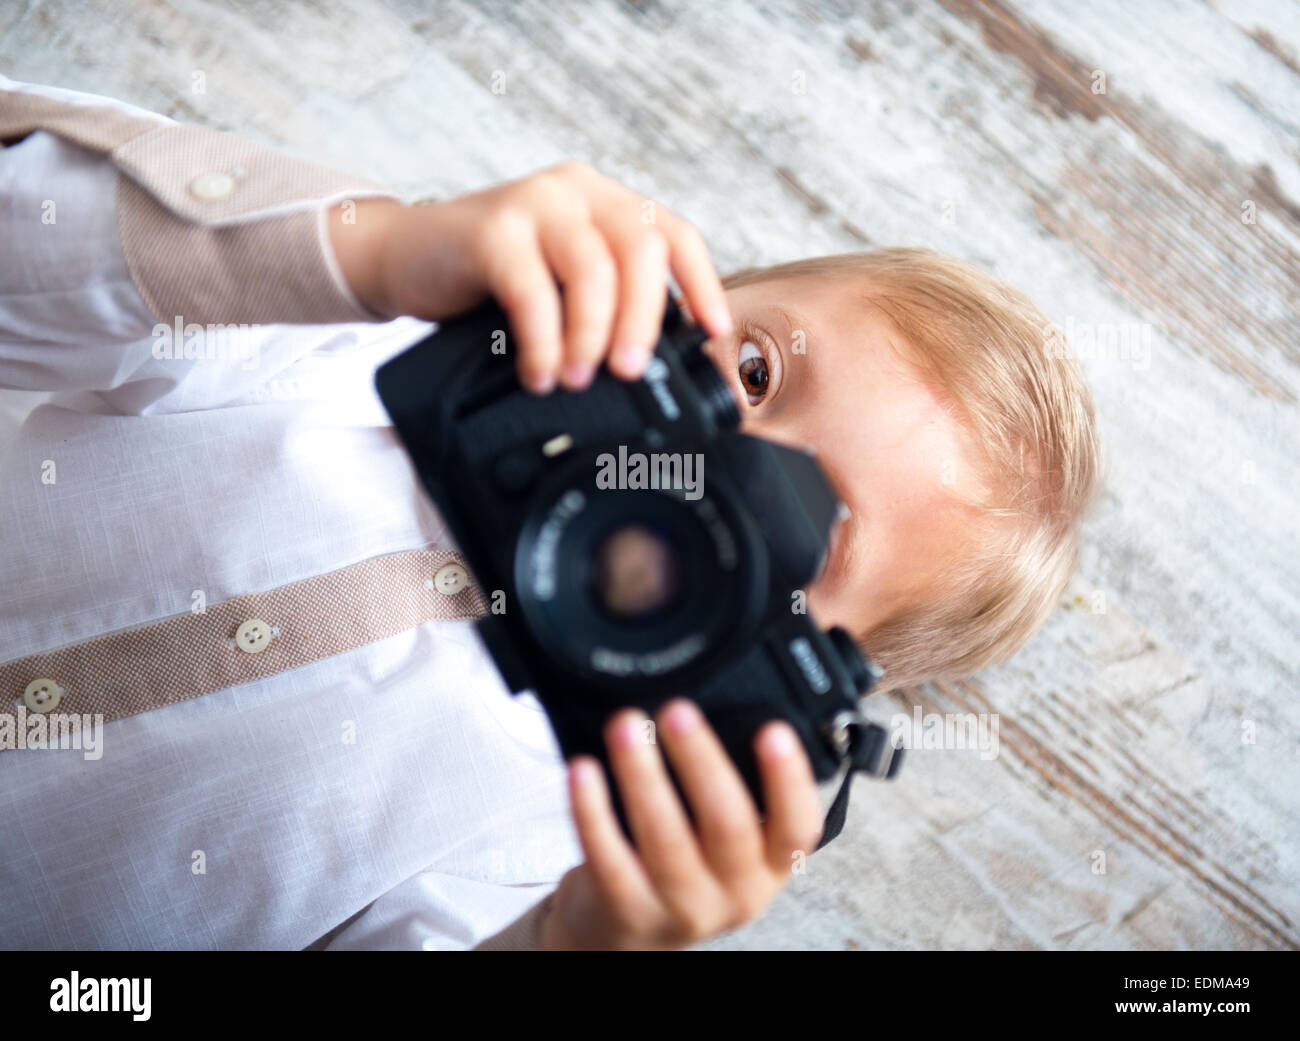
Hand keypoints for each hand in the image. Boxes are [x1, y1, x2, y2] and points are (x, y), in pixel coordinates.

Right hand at [329, 161, 733, 392]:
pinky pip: (533, 290)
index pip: (673, 232)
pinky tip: (539, 373)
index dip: (700, 283)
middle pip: (641, 248)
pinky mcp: (491, 228)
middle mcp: (577, 192)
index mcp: (605, 203)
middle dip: (644, 319)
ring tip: (580, 379)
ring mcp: (535, 203)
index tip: (712, 333)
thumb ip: (601, 304)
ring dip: (593, 334)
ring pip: (593, 268)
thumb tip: (650, 368)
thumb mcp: (557, 285)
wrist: (401, 257)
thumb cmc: (486, 280)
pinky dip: (542, 341)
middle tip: (631, 372)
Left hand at [539, 699, 823, 949]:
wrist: (623, 934)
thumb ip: (736, 788)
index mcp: (770, 865)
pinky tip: (582, 771)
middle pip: (728, 826)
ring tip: (625, 725)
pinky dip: (592, 810)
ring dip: (643, 775)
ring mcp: (680, 906)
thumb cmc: (683, 867)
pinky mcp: (626, 910)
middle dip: (702, 761)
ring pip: (665, 838)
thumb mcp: (726, 840)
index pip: (798, 828)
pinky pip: (608, 857)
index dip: (790, 780)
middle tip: (677, 709)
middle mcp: (735, 891)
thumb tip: (733, 695)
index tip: (773, 728)